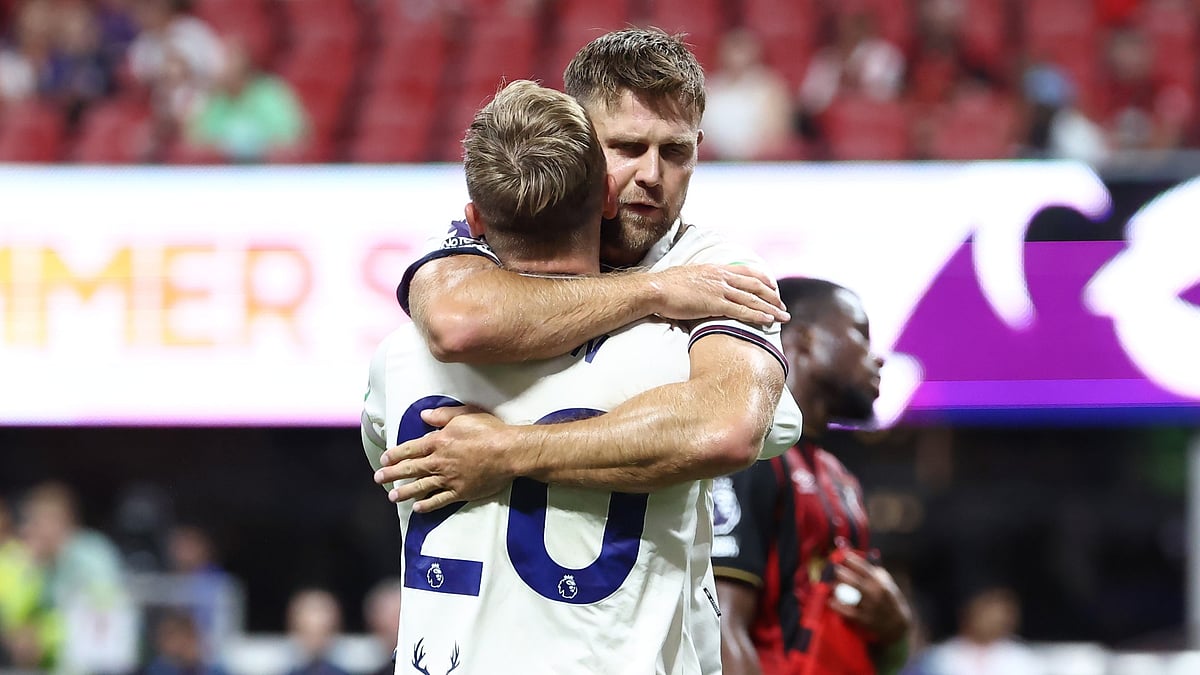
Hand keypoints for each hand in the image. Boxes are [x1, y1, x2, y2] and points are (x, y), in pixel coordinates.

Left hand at [374, 406, 516, 511]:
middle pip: (411, 469)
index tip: (384, 459)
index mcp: (439, 441)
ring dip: (405, 492)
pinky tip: (418, 508)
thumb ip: (442, 416)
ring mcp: (450, 479)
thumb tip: (424, 416)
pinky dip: (428, 505)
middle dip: (392, 474)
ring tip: (392, 497)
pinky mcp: (461, 491)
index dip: (396, 454)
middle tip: (378, 479)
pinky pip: (440, 500)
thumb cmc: (490, 431)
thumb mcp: (465, 414)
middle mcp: (440, 462)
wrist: (509, 452)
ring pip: (421, 487)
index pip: (411, 449)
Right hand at [647, 264, 789, 325]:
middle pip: (755, 285)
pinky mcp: (715, 305)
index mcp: (715, 269)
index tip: (773, 287)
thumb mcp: (688, 276)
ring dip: (771, 309)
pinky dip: (757, 316)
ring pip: (753, 300)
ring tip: (783, 317)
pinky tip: (768, 321)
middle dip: (772, 296)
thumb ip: (701, 280)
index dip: (763, 279)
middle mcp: (721, 278)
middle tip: (783, 306)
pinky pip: (742, 311)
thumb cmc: (666, 286)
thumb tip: (703, 286)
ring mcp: (719, 291)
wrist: (656, 289)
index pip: (746, 271)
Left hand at [828, 551, 911, 644]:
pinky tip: (831, 601)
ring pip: (849, 595)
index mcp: (880, 583)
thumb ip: (875, 572)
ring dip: (838, 588)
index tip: (844, 555)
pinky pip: (846, 611)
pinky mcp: (863, 619)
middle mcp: (874, 594)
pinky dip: (837, 606)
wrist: (897, 625)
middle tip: (835, 569)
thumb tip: (860, 560)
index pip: (864, 568)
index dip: (853, 560)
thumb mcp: (887, 584)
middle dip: (842, 573)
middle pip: (854, 581)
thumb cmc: (889, 600)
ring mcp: (868, 607)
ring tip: (832, 583)